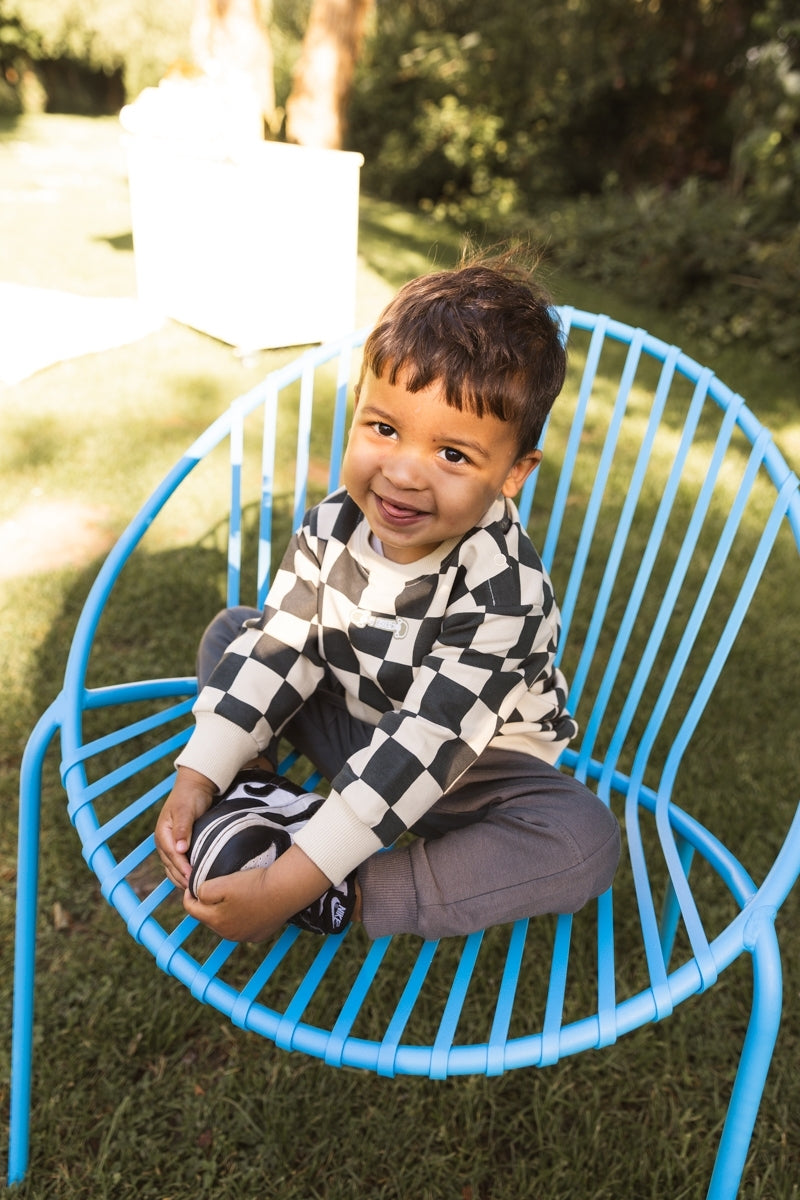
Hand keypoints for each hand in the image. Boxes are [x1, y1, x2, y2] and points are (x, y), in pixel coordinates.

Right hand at [155, 766, 216, 888]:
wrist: (194, 788)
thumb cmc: (190, 797)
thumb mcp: (186, 810)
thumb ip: (182, 828)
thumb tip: (179, 849)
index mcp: (162, 833)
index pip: (171, 855)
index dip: (182, 868)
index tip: (192, 877)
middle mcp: (163, 842)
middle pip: (171, 865)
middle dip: (182, 878)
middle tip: (196, 889)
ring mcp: (170, 846)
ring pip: (173, 869)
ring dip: (182, 879)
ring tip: (195, 889)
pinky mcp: (178, 847)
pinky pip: (178, 865)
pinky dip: (184, 874)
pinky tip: (193, 881)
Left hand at [184, 843, 331, 942]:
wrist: (284, 891)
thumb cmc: (253, 884)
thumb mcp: (220, 884)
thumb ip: (202, 892)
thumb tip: (198, 897)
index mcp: (216, 921)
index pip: (191, 910)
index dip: (189, 896)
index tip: (193, 885)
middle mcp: (228, 934)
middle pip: (208, 918)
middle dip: (207, 905)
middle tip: (215, 888)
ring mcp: (244, 937)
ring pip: (226, 924)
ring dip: (224, 913)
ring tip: (232, 896)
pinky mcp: (258, 935)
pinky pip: (243, 927)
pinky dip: (242, 918)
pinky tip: (249, 905)